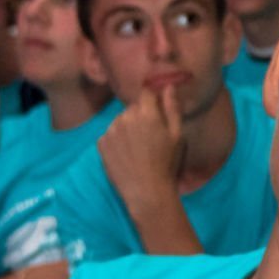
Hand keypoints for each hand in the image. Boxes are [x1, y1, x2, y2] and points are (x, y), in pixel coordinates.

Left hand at [99, 87, 188, 207]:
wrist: (147, 191)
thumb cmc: (167, 164)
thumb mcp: (177, 135)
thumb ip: (172, 108)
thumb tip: (168, 86)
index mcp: (146, 113)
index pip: (146, 93)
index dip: (152, 100)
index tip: (156, 111)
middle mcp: (125, 117)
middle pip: (132, 108)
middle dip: (141, 116)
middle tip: (149, 136)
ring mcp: (110, 130)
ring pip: (120, 120)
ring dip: (127, 127)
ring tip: (137, 148)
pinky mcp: (101, 144)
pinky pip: (110, 134)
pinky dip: (117, 140)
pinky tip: (126, 154)